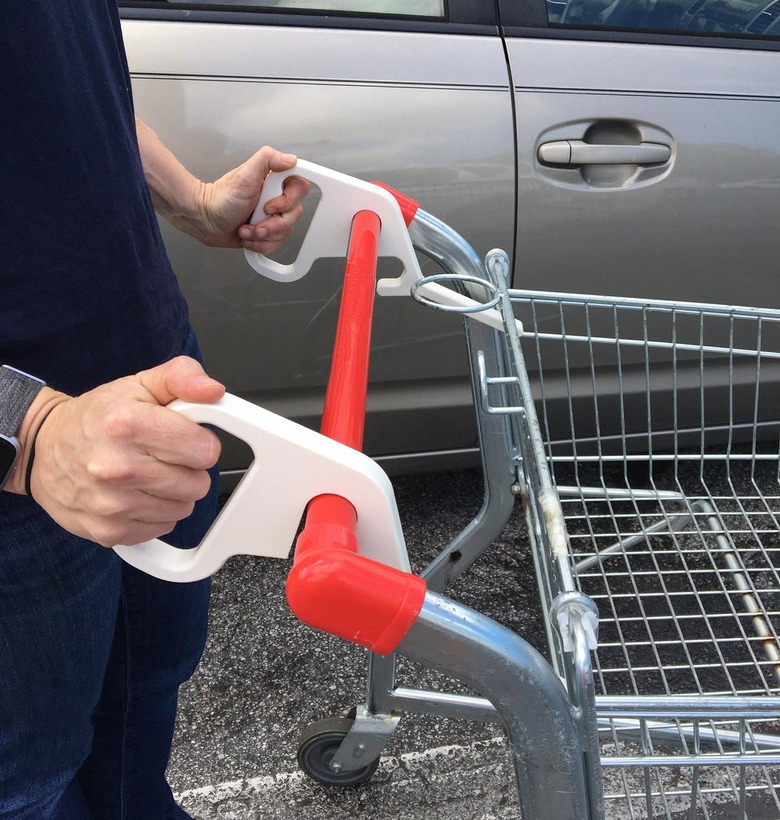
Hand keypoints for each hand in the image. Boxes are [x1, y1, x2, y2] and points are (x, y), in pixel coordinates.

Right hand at [27, 357, 224, 546]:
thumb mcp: (139, 384)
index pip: (205, 450)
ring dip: (174, 492)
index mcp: (128, 425)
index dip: (201, 442)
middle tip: (164, 455)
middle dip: (189, 468)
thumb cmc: (96, 417)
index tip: (185, 437)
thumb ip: (181, 378)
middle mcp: (117, 467)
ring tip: (149, 473)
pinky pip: (163, 527)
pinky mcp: (109, 531)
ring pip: (184, 508)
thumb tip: (212, 390)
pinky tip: (136, 493)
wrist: (42, 448)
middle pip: (198, 483)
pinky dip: (156, 513)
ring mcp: (111, 504)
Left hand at [198, 146, 309, 253]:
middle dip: (272, 223)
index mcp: (276, 181)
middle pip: (294, 215)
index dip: (288, 201)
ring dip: (263, 235)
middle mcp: (277, 198)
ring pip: (286, 231)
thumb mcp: (245, 174)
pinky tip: (247, 236)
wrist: (205, 220)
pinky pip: (277, 244)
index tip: (269, 205)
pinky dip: (260, 244)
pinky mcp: (268, 233)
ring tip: (245, 229)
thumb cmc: (221, 198)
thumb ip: (268, 159)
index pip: (301, 188)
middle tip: (254, 219)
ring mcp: (273, 216)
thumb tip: (291, 159)